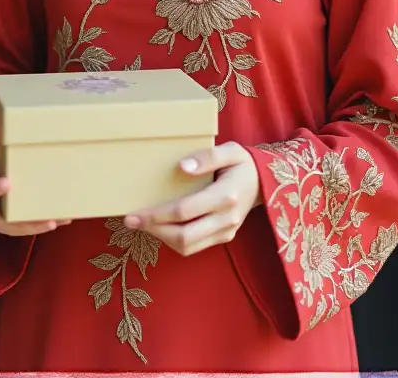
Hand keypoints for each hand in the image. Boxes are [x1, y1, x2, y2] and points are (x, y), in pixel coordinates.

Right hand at [0, 121, 70, 237]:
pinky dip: (42, 221)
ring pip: (15, 226)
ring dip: (38, 226)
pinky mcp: (10, 210)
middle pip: (1, 220)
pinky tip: (62, 218)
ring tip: (60, 220)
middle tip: (47, 221)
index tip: (8, 183)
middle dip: (24, 224)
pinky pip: (24, 221)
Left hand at [122, 141, 261, 256]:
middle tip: (131, 220)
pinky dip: (175, 240)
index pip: (184, 211)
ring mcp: (227, 231)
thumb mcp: (230, 150)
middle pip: (184, 236)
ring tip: (143, 223)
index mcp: (226, 196)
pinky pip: (195, 246)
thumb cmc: (243, 162)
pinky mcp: (225, 237)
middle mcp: (227, 219)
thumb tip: (182, 167)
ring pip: (188, 247)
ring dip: (162, 238)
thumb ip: (207, 157)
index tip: (134, 213)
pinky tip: (162, 226)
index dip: (156, 215)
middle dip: (154, 230)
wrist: (265, 181)